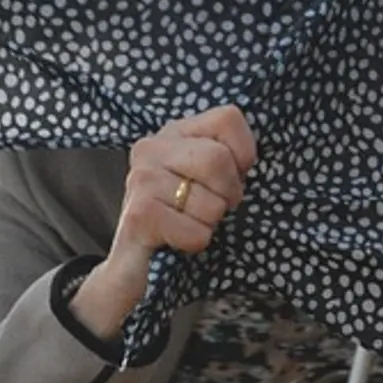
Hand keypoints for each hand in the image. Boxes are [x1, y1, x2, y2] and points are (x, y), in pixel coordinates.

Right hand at [70, 104, 257, 340]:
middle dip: (228, 193)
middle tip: (214, 208)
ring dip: (210, 223)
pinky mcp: (139, 215)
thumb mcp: (204, 178)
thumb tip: (248, 161)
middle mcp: (152, 148)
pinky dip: (196, 242)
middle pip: (219, 159)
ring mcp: (141, 180)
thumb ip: (225, 158)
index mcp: (174, 133)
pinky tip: (176, 240)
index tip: (232, 177)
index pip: (228, 118)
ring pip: (211, 203)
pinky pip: (196, 232)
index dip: (243, 153)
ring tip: (189, 222)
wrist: (133, 263)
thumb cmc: (179, 218)